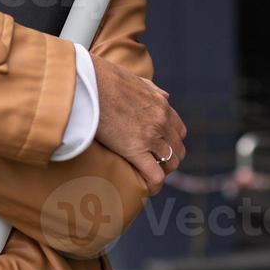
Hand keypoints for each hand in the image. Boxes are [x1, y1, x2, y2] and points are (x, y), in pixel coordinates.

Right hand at [90, 53, 186, 193]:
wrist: (90, 82)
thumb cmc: (106, 78)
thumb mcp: (136, 80)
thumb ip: (153, 89)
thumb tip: (165, 96)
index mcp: (162, 105)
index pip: (179, 131)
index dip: (172, 143)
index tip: (162, 149)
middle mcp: (161, 121)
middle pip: (177, 149)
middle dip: (169, 160)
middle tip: (155, 166)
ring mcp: (151, 136)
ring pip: (170, 163)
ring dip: (163, 172)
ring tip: (149, 178)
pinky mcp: (135, 149)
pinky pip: (155, 175)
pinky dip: (154, 185)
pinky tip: (147, 190)